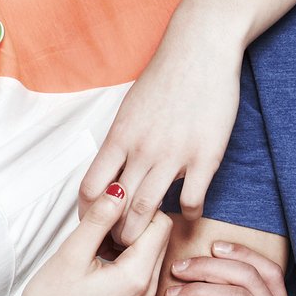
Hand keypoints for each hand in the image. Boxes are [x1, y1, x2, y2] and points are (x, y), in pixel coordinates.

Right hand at [16, 188, 174, 295]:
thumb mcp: (71, 254)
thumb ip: (99, 219)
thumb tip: (118, 190)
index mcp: (138, 277)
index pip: (161, 223)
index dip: (137, 209)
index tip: (109, 211)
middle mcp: (149, 291)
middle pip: (159, 238)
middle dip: (134, 224)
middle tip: (100, 227)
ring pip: (151, 254)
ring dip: (129, 242)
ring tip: (96, 246)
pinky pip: (142, 273)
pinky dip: (126, 260)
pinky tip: (99, 262)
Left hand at [80, 8, 241, 246]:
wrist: (201, 50)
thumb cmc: (167, 75)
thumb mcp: (131, 107)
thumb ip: (123, 139)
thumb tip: (114, 166)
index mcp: (119, 137)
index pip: (91, 188)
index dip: (90, 214)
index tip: (97, 224)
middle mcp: (141, 150)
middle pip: (117, 207)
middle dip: (115, 234)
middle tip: (121, 244)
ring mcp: (173, 155)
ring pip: (148, 209)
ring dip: (145, 232)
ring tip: (148, 240)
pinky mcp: (205, 156)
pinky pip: (192, 200)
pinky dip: (190, 213)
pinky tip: (190, 210)